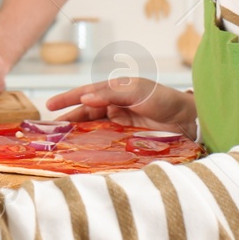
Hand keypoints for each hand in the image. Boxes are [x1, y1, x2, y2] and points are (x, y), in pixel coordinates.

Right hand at [46, 76, 196, 135]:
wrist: (189, 120)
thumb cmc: (165, 100)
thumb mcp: (138, 92)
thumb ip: (111, 94)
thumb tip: (85, 98)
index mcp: (117, 89)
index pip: (87, 93)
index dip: (68, 99)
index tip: (49, 106)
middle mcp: (116, 104)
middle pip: (87, 112)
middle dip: (69, 119)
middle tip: (50, 131)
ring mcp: (121, 121)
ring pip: (93, 126)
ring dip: (78, 132)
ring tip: (61, 142)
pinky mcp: (127, 137)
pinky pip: (105, 139)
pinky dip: (92, 143)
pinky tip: (82, 149)